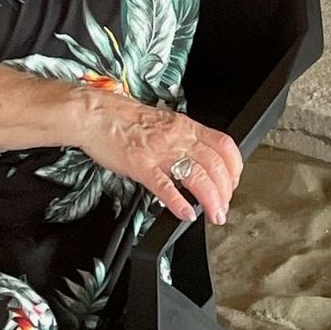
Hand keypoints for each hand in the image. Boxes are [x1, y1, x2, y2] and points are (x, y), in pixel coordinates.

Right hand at [79, 94, 243, 225]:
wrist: (96, 114)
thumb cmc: (125, 119)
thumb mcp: (164, 123)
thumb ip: (183, 140)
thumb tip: (198, 160)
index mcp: (186, 127)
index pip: (224, 145)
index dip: (235, 167)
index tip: (233, 183)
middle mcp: (178, 138)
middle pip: (215, 164)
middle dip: (225, 191)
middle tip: (224, 208)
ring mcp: (160, 152)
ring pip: (197, 175)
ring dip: (211, 199)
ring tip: (214, 215)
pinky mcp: (140, 165)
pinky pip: (164, 186)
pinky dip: (179, 202)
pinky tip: (186, 213)